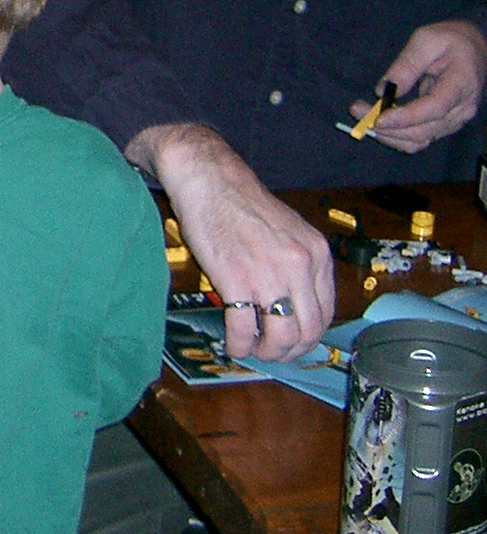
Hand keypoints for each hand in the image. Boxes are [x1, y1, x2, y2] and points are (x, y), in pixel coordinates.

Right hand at [134, 122, 334, 359]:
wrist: (209, 180)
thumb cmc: (242, 203)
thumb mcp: (288, 230)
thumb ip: (298, 263)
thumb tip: (294, 303)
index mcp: (316, 255)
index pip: (325, 312)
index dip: (309, 335)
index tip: (293, 340)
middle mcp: (300, 267)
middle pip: (307, 330)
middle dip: (291, 351)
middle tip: (274, 353)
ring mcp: (269, 275)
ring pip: (281, 336)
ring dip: (268, 353)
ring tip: (254, 351)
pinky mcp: (236, 280)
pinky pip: (244, 327)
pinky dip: (240, 344)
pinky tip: (233, 344)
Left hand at [352, 21, 486, 152]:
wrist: (474, 48)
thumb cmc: (450, 40)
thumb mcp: (427, 39)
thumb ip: (407, 64)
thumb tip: (384, 90)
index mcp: (461, 84)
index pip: (434, 108)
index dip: (405, 117)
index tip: (378, 118)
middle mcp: (461, 109)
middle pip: (424, 130)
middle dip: (387, 126)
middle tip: (356, 110)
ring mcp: (455, 120)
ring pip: (420, 139)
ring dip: (388, 134)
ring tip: (362, 118)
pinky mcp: (445, 124)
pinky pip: (420, 138)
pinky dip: (397, 136)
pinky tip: (378, 125)